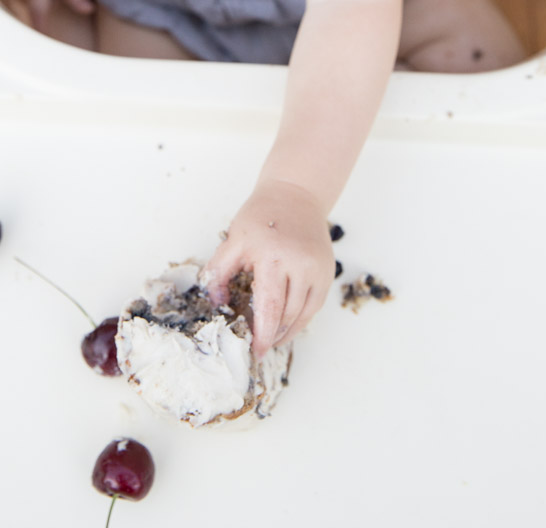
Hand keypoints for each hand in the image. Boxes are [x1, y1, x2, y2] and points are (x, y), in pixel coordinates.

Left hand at [204, 180, 334, 357]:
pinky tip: (287, 325)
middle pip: (287, 314)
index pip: (269, 306)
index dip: (262, 333)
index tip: (255, 351)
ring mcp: (317, 268)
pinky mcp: (328, 271)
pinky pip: (314, 306)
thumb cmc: (261, 216)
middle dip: (272, 336)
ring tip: (271, 339)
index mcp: (273, 255)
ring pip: (303, 314)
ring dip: (286, 331)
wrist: (296, 195)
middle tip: (259, 347)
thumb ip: (218, 272)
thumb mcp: (233, 239)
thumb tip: (217, 304)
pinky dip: (301, 319)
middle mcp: (300, 263)